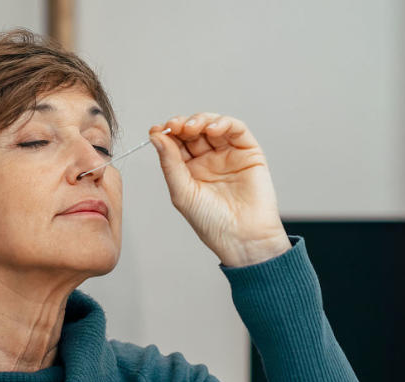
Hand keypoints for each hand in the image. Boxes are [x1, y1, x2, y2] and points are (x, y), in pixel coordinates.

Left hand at [150, 114, 290, 266]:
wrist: (243, 238)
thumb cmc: (213, 223)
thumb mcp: (183, 193)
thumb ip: (170, 163)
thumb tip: (156, 136)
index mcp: (190, 170)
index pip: (176, 143)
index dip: (166, 133)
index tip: (156, 130)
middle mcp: (209, 160)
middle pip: (193, 131)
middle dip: (182, 124)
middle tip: (173, 126)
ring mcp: (228, 154)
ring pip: (212, 125)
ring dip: (200, 120)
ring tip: (191, 127)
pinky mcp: (248, 152)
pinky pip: (236, 129)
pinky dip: (224, 123)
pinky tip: (212, 129)